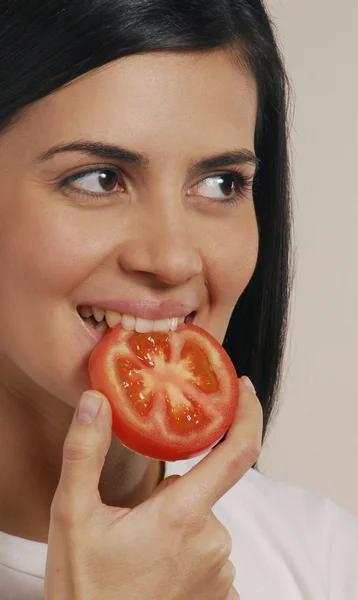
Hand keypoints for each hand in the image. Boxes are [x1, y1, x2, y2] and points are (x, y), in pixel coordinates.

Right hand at [44, 377, 261, 599]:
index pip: (236, 454)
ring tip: (136, 553)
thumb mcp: (72, 517)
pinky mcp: (219, 594)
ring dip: (175, 524)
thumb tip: (96, 401)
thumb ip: (85, 454)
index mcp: (181, 515)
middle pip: (201, 490)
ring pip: (201, 521)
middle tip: (130, 521)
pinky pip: (206, 551)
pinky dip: (183, 549)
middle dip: (171, 494)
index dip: (247, 415)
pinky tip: (153, 570)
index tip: (243, 389)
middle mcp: (212, 540)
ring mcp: (219, 570)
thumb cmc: (86, 591)